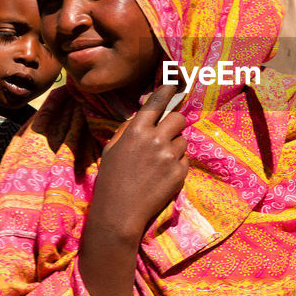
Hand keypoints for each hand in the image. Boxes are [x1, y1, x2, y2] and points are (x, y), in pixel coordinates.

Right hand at [89, 85, 187, 240]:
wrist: (119, 212)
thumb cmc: (111, 180)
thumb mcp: (113, 149)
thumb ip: (130, 130)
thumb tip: (145, 116)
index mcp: (136, 130)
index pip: (156, 103)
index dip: (166, 91)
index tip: (173, 83)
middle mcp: (155, 139)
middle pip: (178, 118)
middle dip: (175, 124)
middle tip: (166, 134)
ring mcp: (169, 156)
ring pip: (183, 140)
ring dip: (175, 147)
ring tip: (158, 163)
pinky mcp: (179, 172)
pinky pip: (184, 160)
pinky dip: (176, 165)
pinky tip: (161, 176)